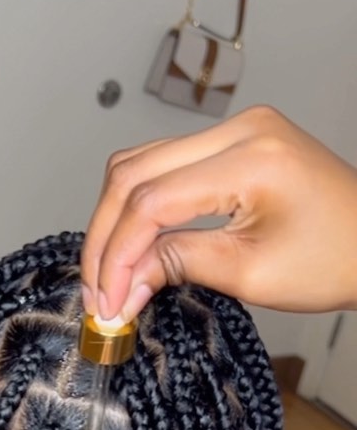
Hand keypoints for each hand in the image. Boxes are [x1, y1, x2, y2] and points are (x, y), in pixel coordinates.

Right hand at [81, 104, 356, 322]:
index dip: (116, 254)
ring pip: (140, 164)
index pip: (152, 201)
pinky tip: (134, 245)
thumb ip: (177, 266)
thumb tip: (120, 284)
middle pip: (133, 173)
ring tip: (111, 274)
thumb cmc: (337, 260)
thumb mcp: (250, 274)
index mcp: (252, 158)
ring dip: (115, 220)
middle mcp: (242, 130)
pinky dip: (141, 206)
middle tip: (97, 292)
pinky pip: (166, 163)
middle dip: (105, 238)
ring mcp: (238, 129)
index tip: (105, 300)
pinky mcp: (236, 141)